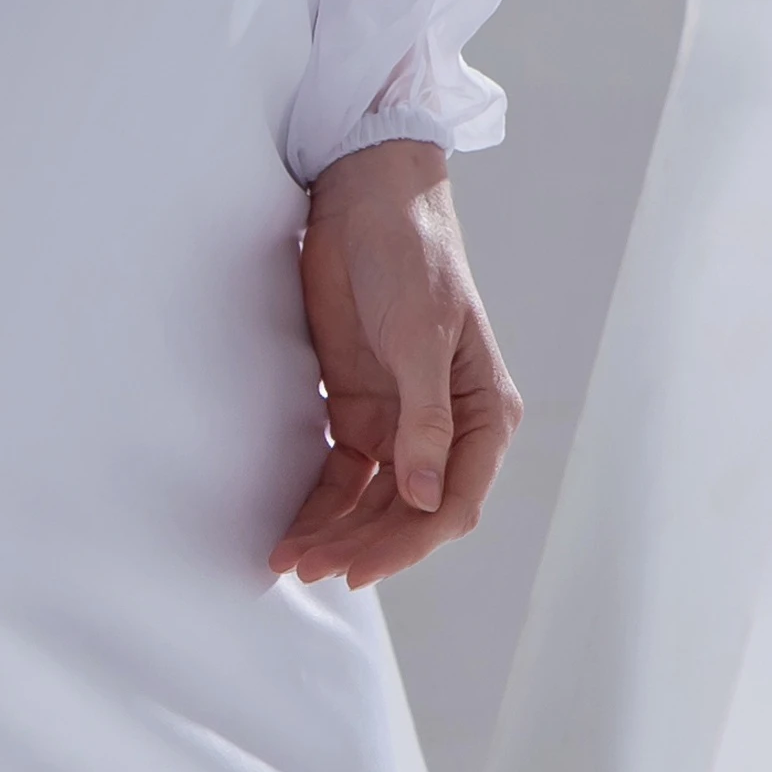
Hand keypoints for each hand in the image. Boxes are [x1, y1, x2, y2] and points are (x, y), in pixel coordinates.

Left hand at [271, 141, 521, 587]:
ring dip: (337, 533)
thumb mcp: (420, 335)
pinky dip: (318, 505)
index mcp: (482, 413)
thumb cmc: (411, 257)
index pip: (451, 501)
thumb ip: (424, 419)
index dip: (407, 543)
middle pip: (408, 512)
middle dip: (362, 546)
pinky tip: (290, 531)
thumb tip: (423, 497)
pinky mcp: (359, 409)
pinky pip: (342, 475)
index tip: (360, 569)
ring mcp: (401, 421)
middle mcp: (446, 428)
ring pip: (373, 501)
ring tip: (290, 561)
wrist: (364, 201)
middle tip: (311, 570)